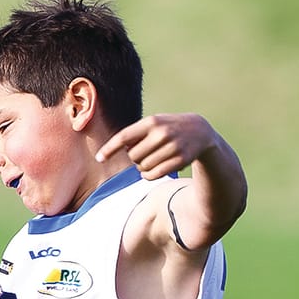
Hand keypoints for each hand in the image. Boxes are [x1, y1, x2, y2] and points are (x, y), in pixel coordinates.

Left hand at [96, 113, 223, 180]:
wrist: (199, 131)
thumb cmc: (168, 128)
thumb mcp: (154, 123)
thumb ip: (135, 134)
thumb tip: (118, 150)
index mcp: (151, 122)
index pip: (124, 137)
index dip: (110, 148)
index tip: (99, 158)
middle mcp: (161, 133)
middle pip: (132, 156)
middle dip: (134, 158)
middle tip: (144, 153)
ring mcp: (172, 147)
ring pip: (142, 167)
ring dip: (141, 168)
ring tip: (150, 160)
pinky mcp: (180, 160)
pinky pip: (154, 175)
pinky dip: (148, 176)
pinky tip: (151, 171)